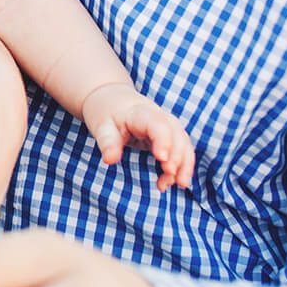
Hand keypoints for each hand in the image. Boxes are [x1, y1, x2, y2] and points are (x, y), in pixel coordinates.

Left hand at [80, 83, 195, 190]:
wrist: (112, 101)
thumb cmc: (106, 114)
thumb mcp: (101, 126)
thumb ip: (107, 143)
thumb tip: (109, 160)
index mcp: (141, 113)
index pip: (158, 125)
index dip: (163, 141)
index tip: (162, 159)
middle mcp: (160, 117)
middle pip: (177, 135)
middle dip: (178, 156)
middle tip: (171, 176)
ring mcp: (167, 125)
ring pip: (184, 143)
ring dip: (185, 165)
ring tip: (178, 185)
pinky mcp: (169, 136)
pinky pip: (181, 150)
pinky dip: (181, 167)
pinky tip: (169, 182)